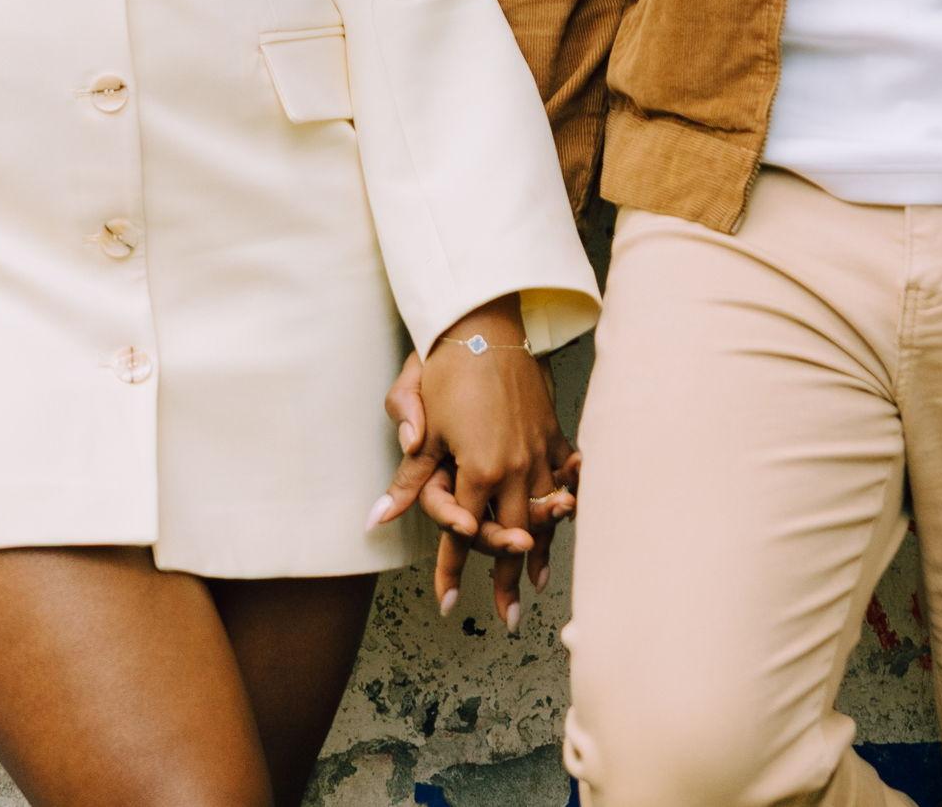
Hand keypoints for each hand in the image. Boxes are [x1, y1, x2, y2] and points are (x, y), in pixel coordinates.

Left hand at [367, 302, 577, 629]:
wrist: (485, 322)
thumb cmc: (447, 370)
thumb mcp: (422, 425)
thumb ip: (407, 480)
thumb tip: (376, 520)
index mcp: (478, 470)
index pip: (462, 535)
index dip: (453, 572)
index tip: (449, 605)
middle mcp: (514, 468)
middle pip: (511, 538)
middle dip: (508, 582)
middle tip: (508, 620)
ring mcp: (539, 451)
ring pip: (543, 516)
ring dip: (541, 553)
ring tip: (539, 588)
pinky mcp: (552, 433)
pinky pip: (562, 481)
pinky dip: (563, 507)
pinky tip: (565, 523)